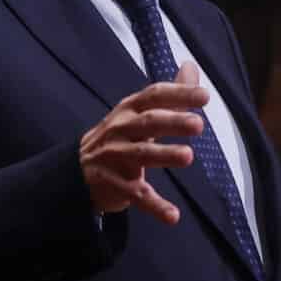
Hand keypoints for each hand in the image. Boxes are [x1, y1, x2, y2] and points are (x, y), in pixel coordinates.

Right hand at [80, 59, 209, 222]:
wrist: (76, 170)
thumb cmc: (119, 136)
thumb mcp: (139, 112)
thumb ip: (170, 93)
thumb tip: (192, 65)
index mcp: (130, 109)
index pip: (154, 96)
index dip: (178, 93)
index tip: (204, 96)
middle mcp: (121, 129)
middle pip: (148, 122)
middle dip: (173, 122)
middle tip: (199, 124)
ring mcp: (115, 157)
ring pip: (141, 155)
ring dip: (164, 155)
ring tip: (188, 157)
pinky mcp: (114, 185)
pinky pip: (136, 195)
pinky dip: (154, 205)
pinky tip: (173, 216)